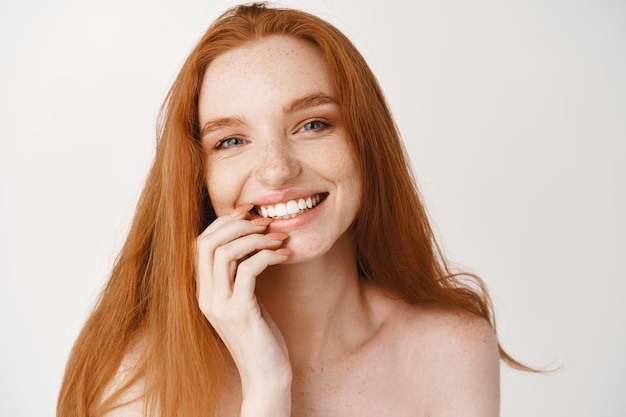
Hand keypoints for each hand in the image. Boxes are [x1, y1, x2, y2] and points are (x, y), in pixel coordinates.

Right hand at [195, 204, 291, 413]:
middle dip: (236, 225)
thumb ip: (239, 275)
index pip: (200, 244)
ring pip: (224, 253)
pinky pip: (249, 270)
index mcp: (204, 292)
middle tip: (264, 223)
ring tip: (278, 238)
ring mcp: (220, 305)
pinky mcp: (240, 312)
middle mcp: (206, 297)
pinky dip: (267, 256)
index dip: (222, 223)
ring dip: (254, 238)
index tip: (248, 214)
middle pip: (206, 243)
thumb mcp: (245, 300)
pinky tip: (285, 256)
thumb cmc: (260, 336)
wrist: (266, 374)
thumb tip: (251, 241)